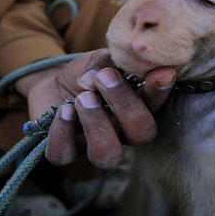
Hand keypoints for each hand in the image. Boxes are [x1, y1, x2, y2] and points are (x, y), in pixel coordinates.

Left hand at [15, 49, 175, 168]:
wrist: (54, 84)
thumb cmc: (86, 73)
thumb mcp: (99, 60)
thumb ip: (104, 63)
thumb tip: (91, 78)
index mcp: (138, 107)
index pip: (156, 103)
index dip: (159, 90)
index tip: (160, 72)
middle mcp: (122, 132)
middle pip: (141, 134)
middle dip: (125, 105)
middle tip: (103, 78)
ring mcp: (94, 146)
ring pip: (108, 155)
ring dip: (96, 125)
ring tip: (81, 98)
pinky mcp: (66, 151)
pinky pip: (66, 155)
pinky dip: (62, 133)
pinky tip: (63, 111)